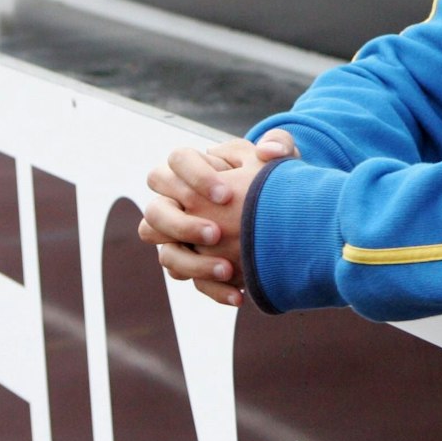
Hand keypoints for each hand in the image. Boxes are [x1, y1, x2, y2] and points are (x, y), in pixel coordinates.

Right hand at [137, 130, 297, 306]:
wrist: (287, 214)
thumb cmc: (277, 180)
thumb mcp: (284, 162)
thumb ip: (281, 145)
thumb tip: (268, 151)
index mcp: (194, 169)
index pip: (175, 162)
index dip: (194, 177)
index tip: (225, 195)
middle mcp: (178, 203)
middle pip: (154, 211)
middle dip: (182, 225)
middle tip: (216, 234)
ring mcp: (180, 237)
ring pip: (166, 253)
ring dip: (193, 264)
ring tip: (228, 269)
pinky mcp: (194, 264)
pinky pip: (190, 281)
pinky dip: (213, 290)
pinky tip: (240, 295)